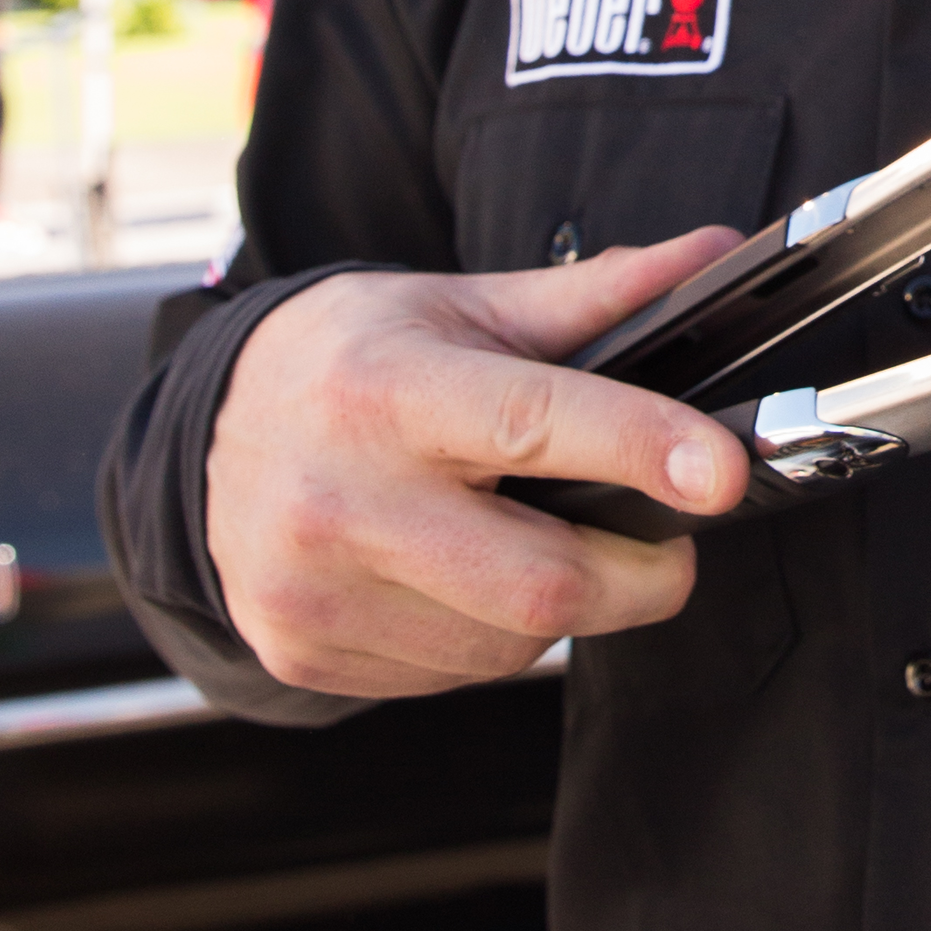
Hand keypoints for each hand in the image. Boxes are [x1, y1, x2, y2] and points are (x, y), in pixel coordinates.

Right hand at [206, 235, 752, 698]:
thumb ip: (593, 297)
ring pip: (510, 641)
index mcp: (384, 389)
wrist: (207, 430)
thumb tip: (713, 256)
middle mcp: (338, 496)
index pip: (532, 423)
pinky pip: (458, 674)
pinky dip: (493, 636)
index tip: (722, 472)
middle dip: (640, 574)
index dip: (640, 447)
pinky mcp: (304, 652)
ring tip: (526, 536)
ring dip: (559, 604)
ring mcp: (314, 589)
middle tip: (664, 541)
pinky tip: (463, 578)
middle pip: (542, 581)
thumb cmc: (351, 360)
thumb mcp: (458, 307)